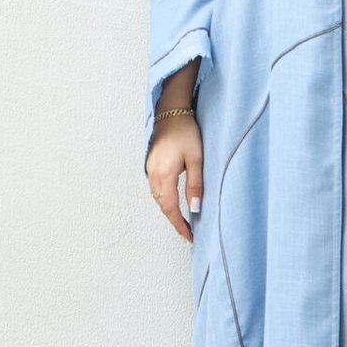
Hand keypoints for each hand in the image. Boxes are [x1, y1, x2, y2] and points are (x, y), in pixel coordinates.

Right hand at [146, 110, 202, 242]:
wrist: (171, 110)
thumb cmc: (186, 131)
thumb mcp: (196, 158)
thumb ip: (195, 185)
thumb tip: (195, 209)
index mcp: (164, 174)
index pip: (171, 208)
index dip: (179, 225)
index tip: (189, 236)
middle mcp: (153, 174)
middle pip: (162, 206)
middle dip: (174, 220)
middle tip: (188, 232)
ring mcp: (150, 169)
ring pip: (157, 198)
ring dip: (169, 211)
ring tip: (183, 220)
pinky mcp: (151, 164)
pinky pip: (156, 189)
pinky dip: (164, 199)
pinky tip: (173, 202)